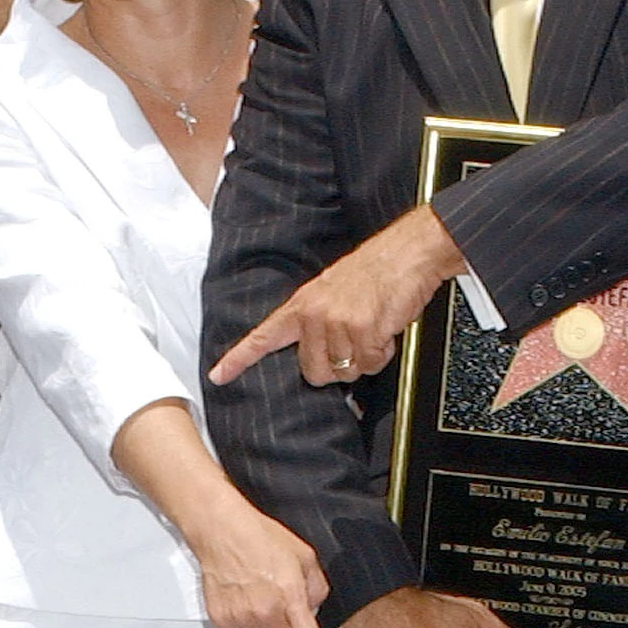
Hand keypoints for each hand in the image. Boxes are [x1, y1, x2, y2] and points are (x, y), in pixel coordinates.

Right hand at [190, 499, 331, 627]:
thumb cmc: (258, 537)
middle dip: (289, 626)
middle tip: (281, 599)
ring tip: (258, 592)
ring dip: (265, 623)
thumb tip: (313, 606)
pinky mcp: (222, 620)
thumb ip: (316, 586)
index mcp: (289, 595)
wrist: (221, 530)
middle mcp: (265, 611)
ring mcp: (241, 618)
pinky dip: (244, 620)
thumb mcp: (303, 555)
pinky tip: (242, 597)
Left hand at [207, 206, 466, 387]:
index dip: (239, 359)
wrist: (409, 251)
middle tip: (354, 341)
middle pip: (314, 372)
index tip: (218, 376)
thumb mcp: (332, 290)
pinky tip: (385, 329)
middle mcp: (314, 314)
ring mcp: (337, 322)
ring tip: (373, 328)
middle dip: (337, 366)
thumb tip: (318, 357)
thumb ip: (317, 322)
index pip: (264, 336)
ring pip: (346, 372)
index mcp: (302, 304)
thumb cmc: (377, 270)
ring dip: (365, 358)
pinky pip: (371, 363)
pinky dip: (383, 353)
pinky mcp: (363, 329)